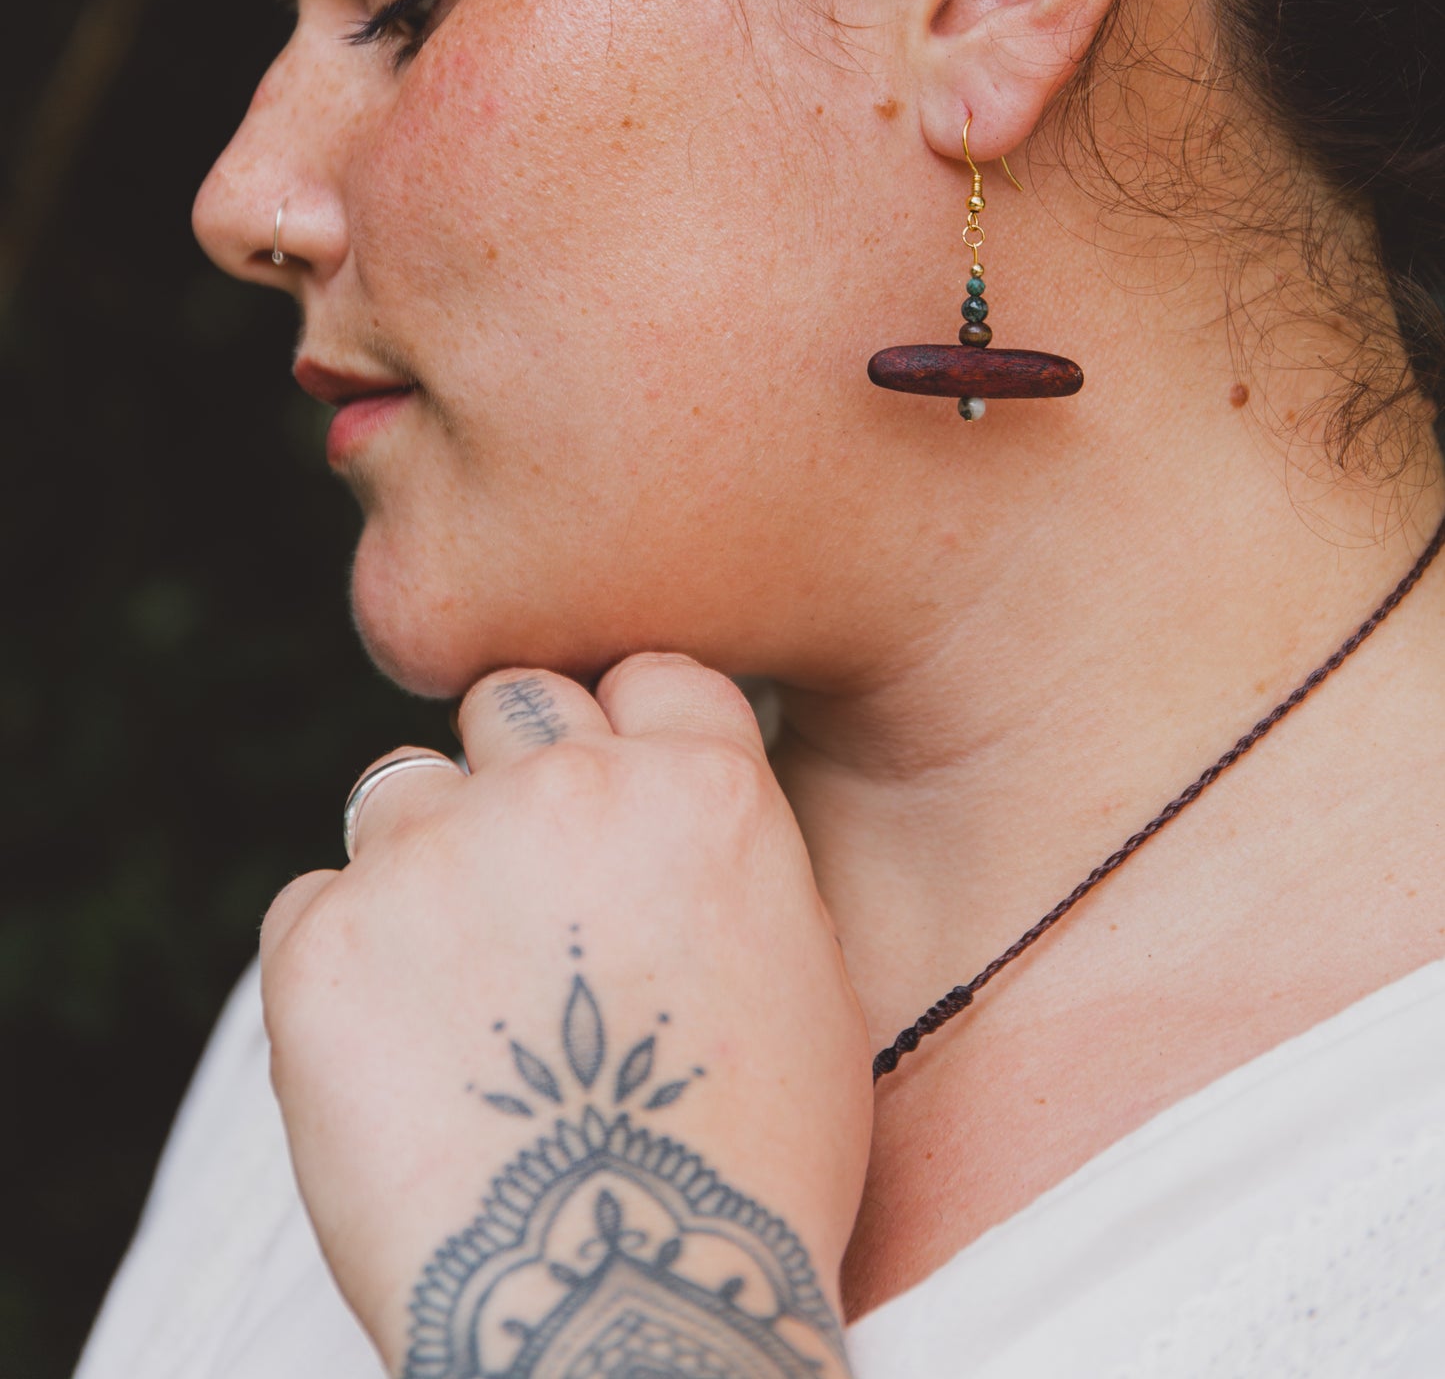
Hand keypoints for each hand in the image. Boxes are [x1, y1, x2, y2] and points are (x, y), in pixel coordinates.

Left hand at [260, 654, 872, 1376]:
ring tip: (451, 991)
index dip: (625, 734)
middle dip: (515, 773)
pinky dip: (343, 959)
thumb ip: (727, 853)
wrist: (622, 1310)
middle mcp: (566, 786)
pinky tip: (394, 1052)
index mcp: (701, 786)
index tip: (610, 801)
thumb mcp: (805, 976)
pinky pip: (313, 900)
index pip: (645, 675)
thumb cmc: (745, 1171)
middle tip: (522, 892)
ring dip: (422, 862)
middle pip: (512, 703)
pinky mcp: (322, 940)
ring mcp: (434, 854)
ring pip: (399, 789)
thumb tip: (666, 805)